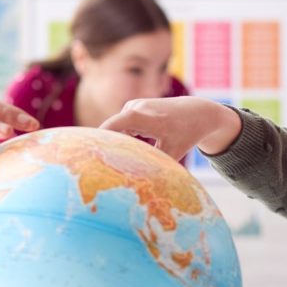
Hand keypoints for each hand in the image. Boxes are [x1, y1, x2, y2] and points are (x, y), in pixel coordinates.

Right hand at [100, 97, 241, 160]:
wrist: (199, 111)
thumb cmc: (186, 133)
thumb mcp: (173, 152)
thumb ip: (155, 164)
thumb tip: (141, 181)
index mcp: (143, 116)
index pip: (112, 127)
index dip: (99, 139)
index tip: (88, 155)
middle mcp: (135, 107)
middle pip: (111, 129)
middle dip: (103, 146)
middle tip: (90, 165)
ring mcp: (134, 106)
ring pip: (117, 129)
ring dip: (114, 143)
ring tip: (103, 161)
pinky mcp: (135, 108)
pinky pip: (122, 126)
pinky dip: (120, 138)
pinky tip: (116, 153)